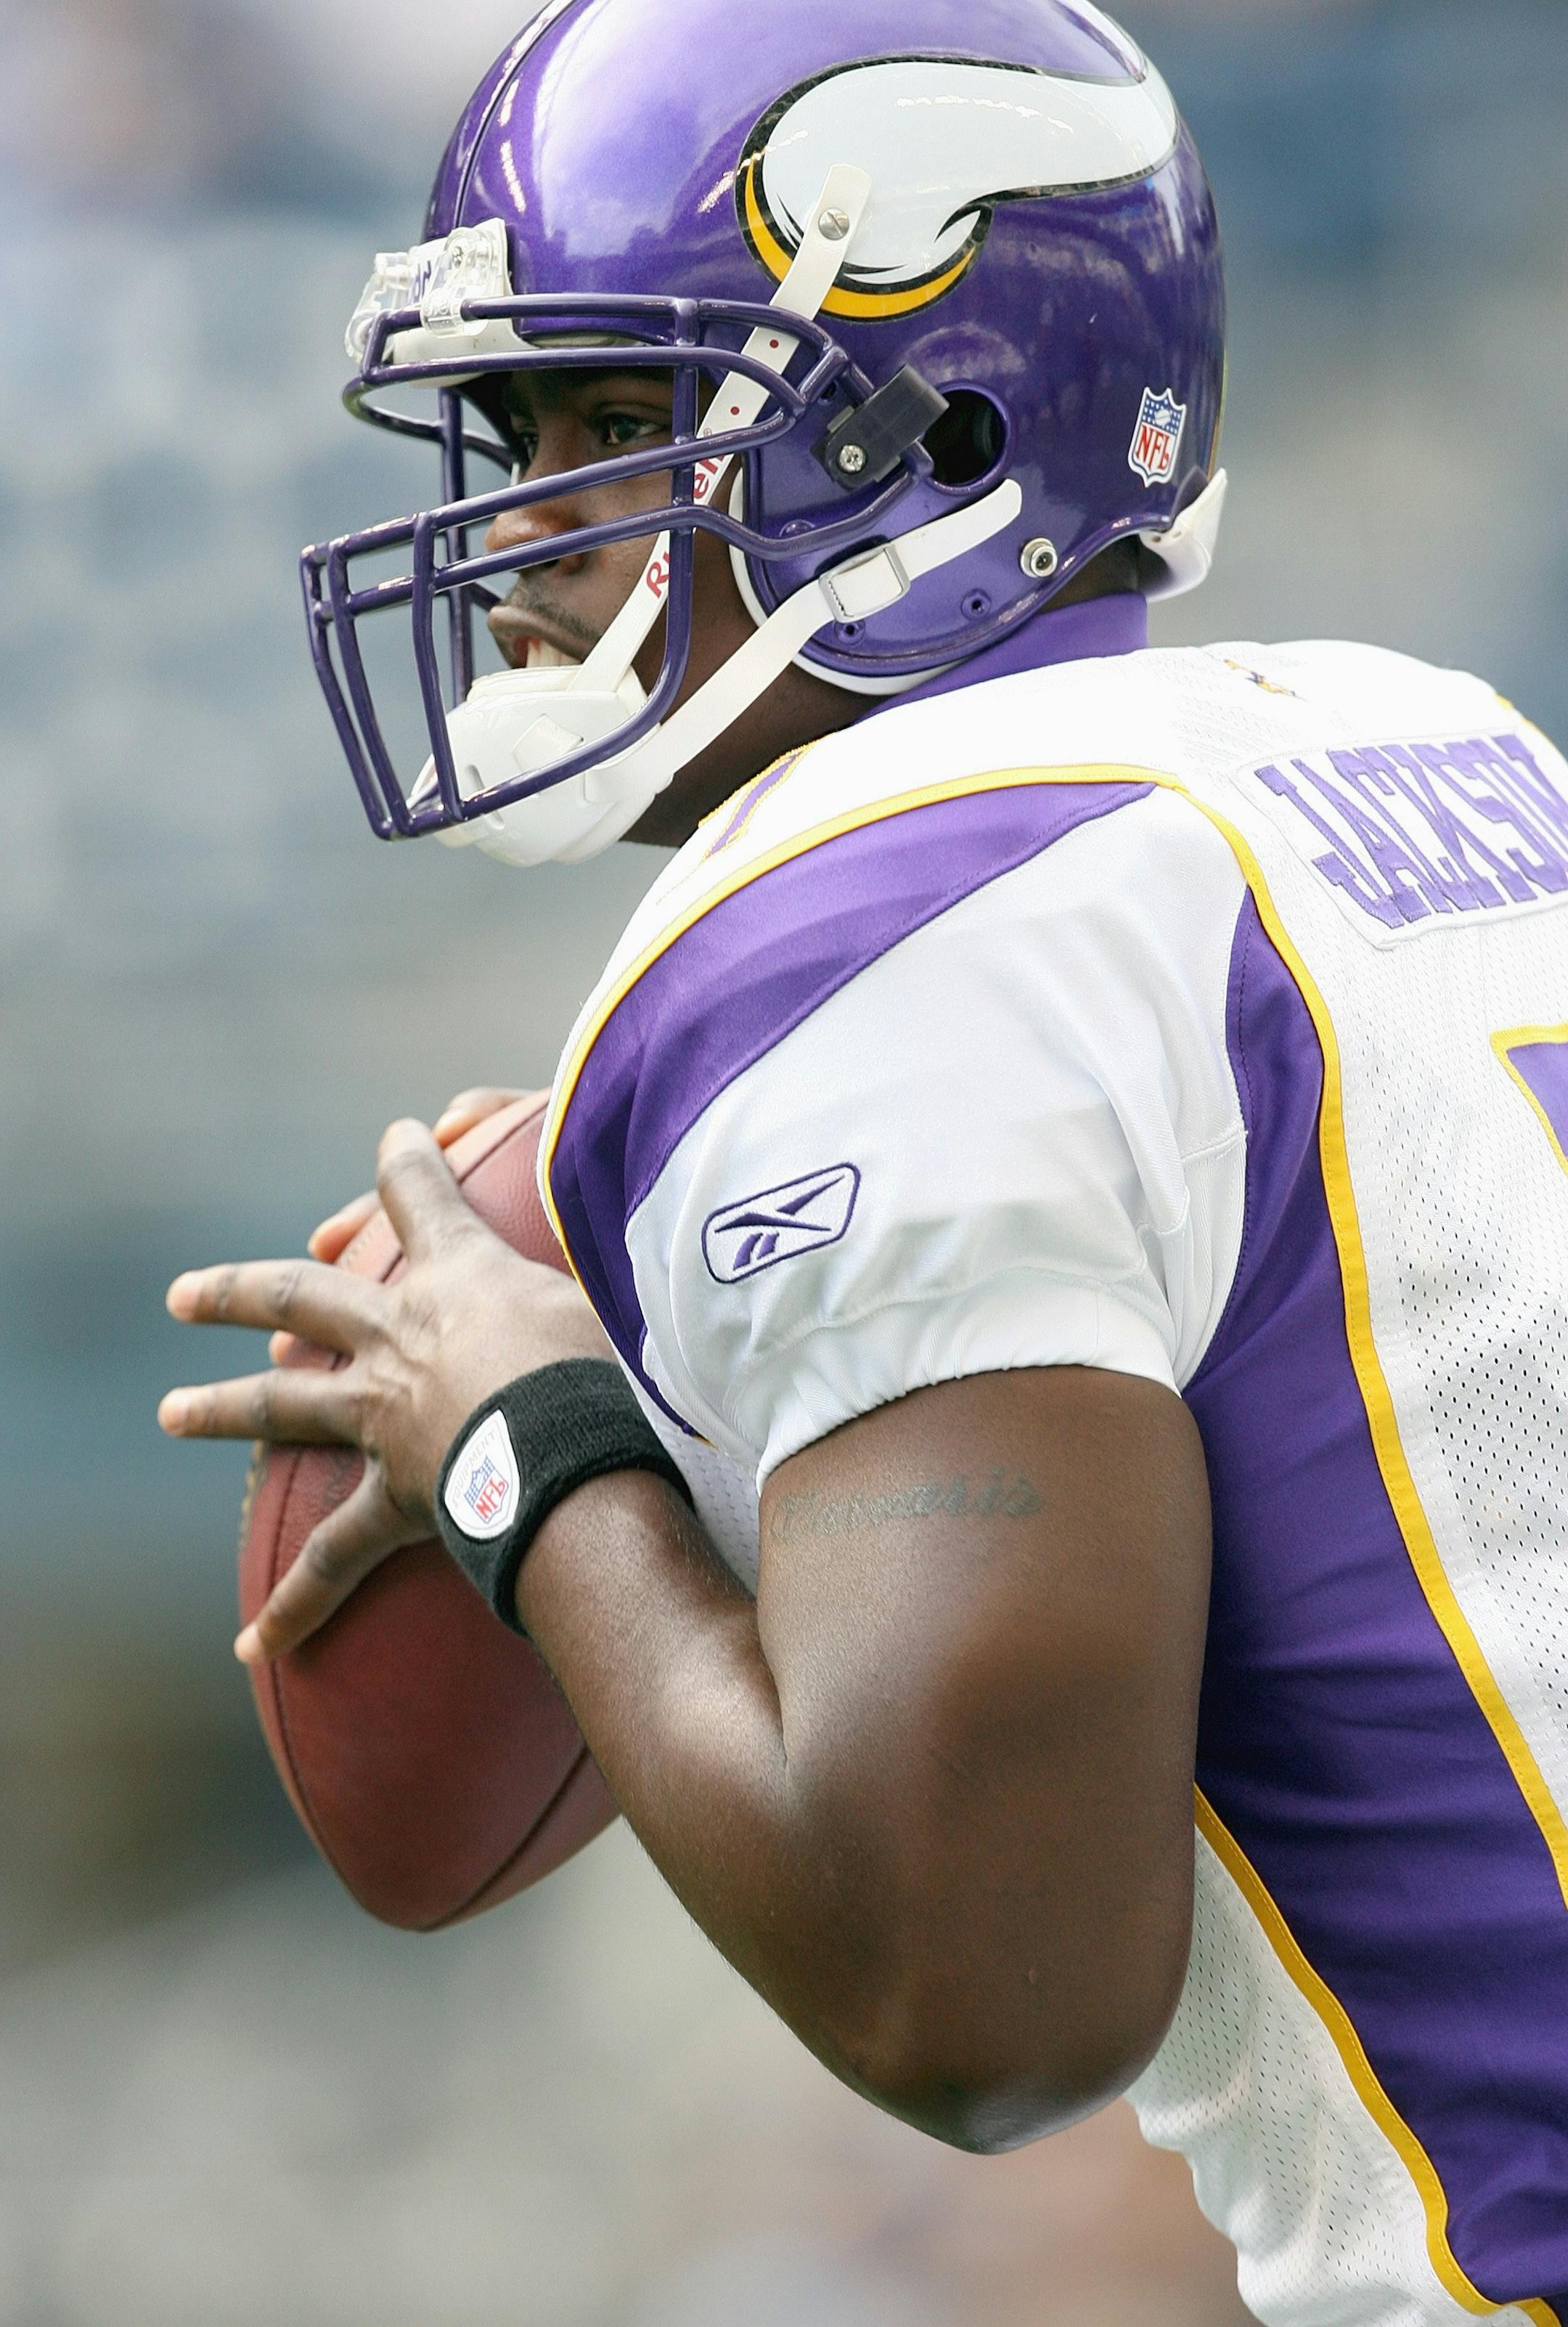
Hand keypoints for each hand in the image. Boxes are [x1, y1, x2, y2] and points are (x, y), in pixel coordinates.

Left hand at [160, 1118, 609, 1666]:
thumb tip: (669, 1209)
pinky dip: (296, 1603)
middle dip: (239, 1291)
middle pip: (300, 1298)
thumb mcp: (623, 1283)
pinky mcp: (395, 1497)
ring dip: (220, 1411)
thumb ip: (621, 1247)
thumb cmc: (618, 1362)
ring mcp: (384, 1418)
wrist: (579, 1451)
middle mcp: (400, 1337)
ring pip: (284, 1408)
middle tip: (183, 1296)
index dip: (408, 1162)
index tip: (398, 1135)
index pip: (422, 1195)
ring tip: (170, 1415)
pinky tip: (252, 1647)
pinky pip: (336, 1557)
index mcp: (458, 1276)